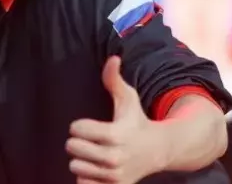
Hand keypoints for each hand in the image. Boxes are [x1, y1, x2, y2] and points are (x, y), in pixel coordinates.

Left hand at [66, 56, 164, 183]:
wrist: (159, 151)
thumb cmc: (137, 121)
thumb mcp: (128, 99)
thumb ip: (114, 79)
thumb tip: (113, 58)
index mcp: (115, 134)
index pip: (76, 129)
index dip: (79, 125)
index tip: (90, 126)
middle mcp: (115, 157)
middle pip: (72, 148)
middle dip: (77, 142)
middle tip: (91, 141)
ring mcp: (114, 175)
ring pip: (75, 167)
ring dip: (81, 160)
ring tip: (95, 155)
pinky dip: (86, 178)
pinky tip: (96, 170)